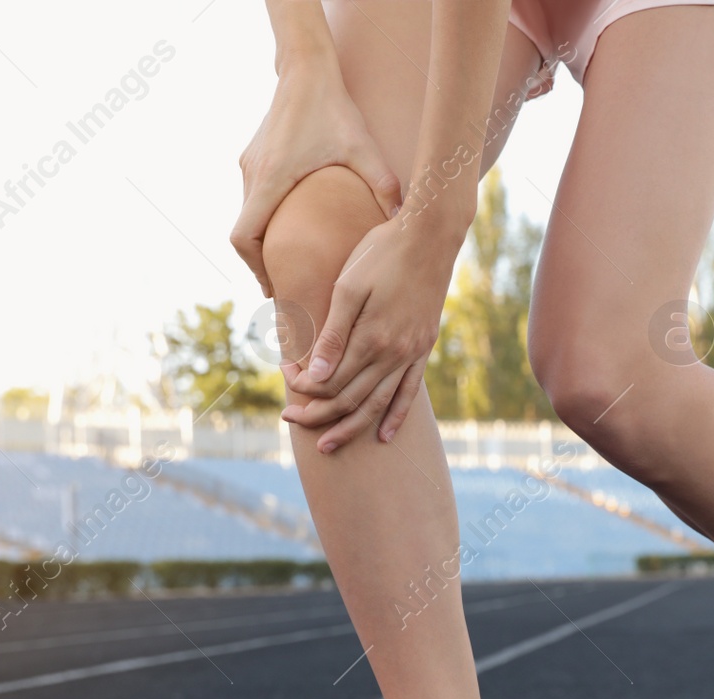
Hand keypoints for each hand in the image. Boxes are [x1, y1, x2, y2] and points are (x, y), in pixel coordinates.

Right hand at [231, 69, 401, 297]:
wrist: (306, 68)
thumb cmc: (334, 108)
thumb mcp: (362, 147)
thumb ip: (383, 183)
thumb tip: (404, 219)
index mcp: (271, 179)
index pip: (244, 237)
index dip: (254, 268)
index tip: (272, 287)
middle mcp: (253, 175)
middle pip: (242, 234)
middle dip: (260, 263)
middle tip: (283, 289)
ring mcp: (250, 165)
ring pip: (246, 215)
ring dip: (262, 241)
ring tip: (287, 265)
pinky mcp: (253, 156)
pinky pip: (252, 198)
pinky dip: (264, 219)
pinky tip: (290, 229)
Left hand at [280, 213, 464, 452]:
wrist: (429, 236)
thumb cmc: (381, 253)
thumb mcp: (349, 287)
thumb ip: (334, 336)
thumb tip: (316, 377)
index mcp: (371, 339)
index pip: (330, 380)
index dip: (303, 386)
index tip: (284, 374)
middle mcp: (393, 354)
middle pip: (350, 399)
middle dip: (317, 413)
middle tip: (289, 419)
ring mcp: (411, 354)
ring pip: (377, 405)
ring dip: (350, 428)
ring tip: (327, 446)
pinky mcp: (423, 349)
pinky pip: (409, 393)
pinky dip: (395, 416)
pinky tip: (384, 436)